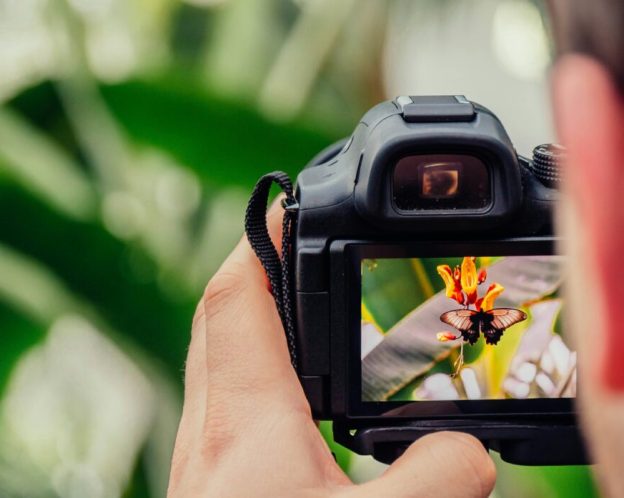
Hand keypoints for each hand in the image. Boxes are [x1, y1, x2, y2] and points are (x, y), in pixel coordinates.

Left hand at [167, 200, 495, 497]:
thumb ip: (439, 480)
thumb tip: (470, 452)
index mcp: (245, 426)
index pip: (238, 299)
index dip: (258, 241)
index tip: (283, 205)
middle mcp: (213, 435)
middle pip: (222, 321)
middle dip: (257, 275)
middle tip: (299, 252)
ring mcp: (208, 464)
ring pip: (224, 367)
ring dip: (261, 332)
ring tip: (309, 317)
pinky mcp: (218, 490)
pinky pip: (235, 412)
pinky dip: (268, 388)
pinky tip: (306, 408)